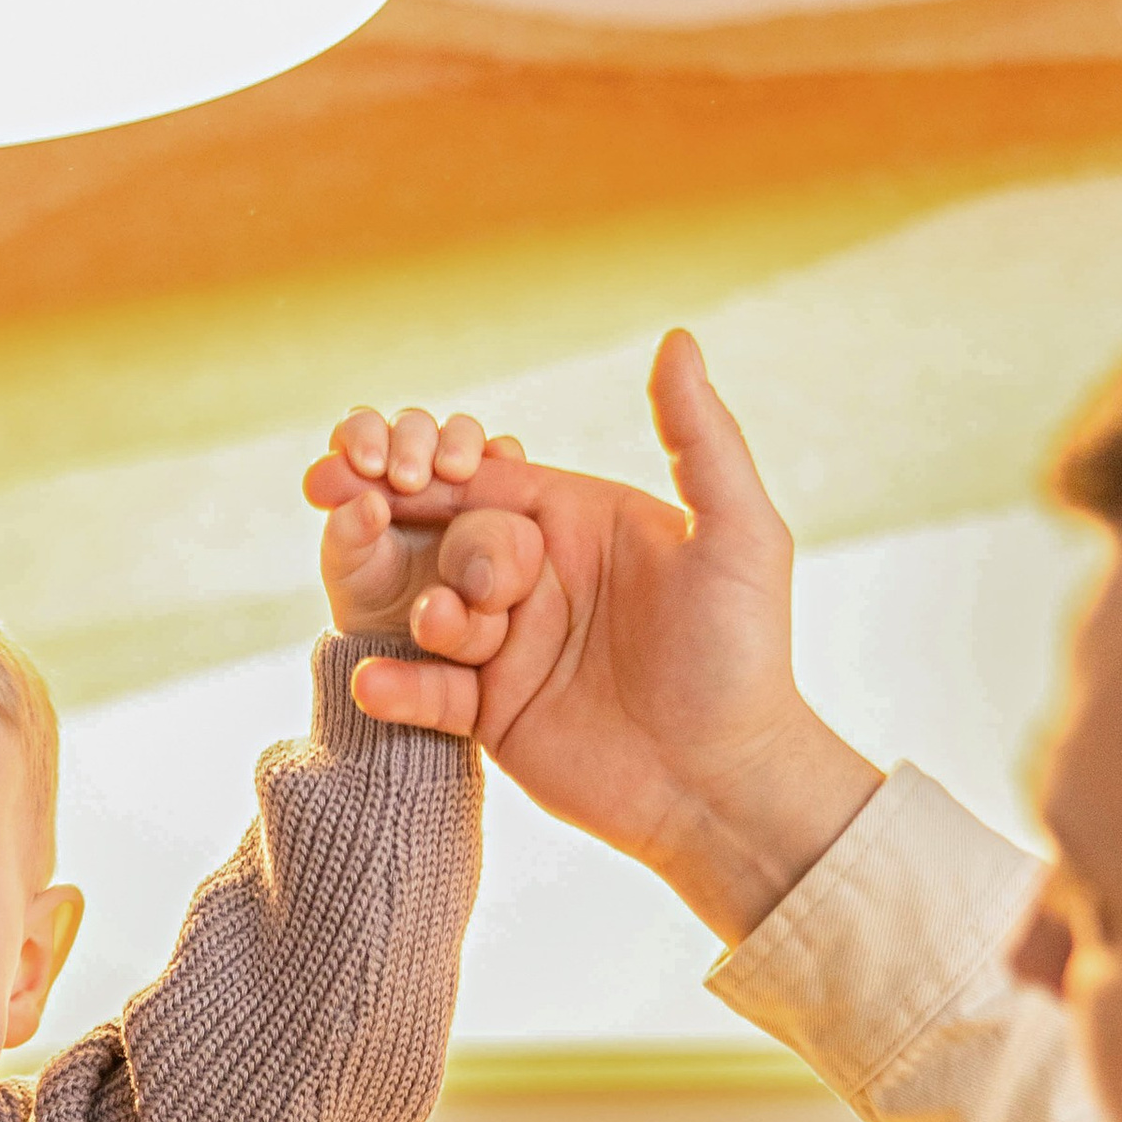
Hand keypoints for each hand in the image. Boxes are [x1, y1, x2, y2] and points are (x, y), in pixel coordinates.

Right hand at [329, 333, 884, 944]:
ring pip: (431, 613)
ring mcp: (512, 648)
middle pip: (452, 541)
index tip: (383, 469)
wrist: (724, 784)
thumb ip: (700, 437)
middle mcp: (541, 578)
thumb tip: (676, 337)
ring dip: (429, 622)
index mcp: (583, 522)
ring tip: (452, 637)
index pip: (490, 480)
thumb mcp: (737, 534)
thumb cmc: (744, 655)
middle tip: (482, 598)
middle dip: (444, 554)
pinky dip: (397, 688)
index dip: (432, 474)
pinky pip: (427, 692)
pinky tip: (377, 687)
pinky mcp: (493, 715)